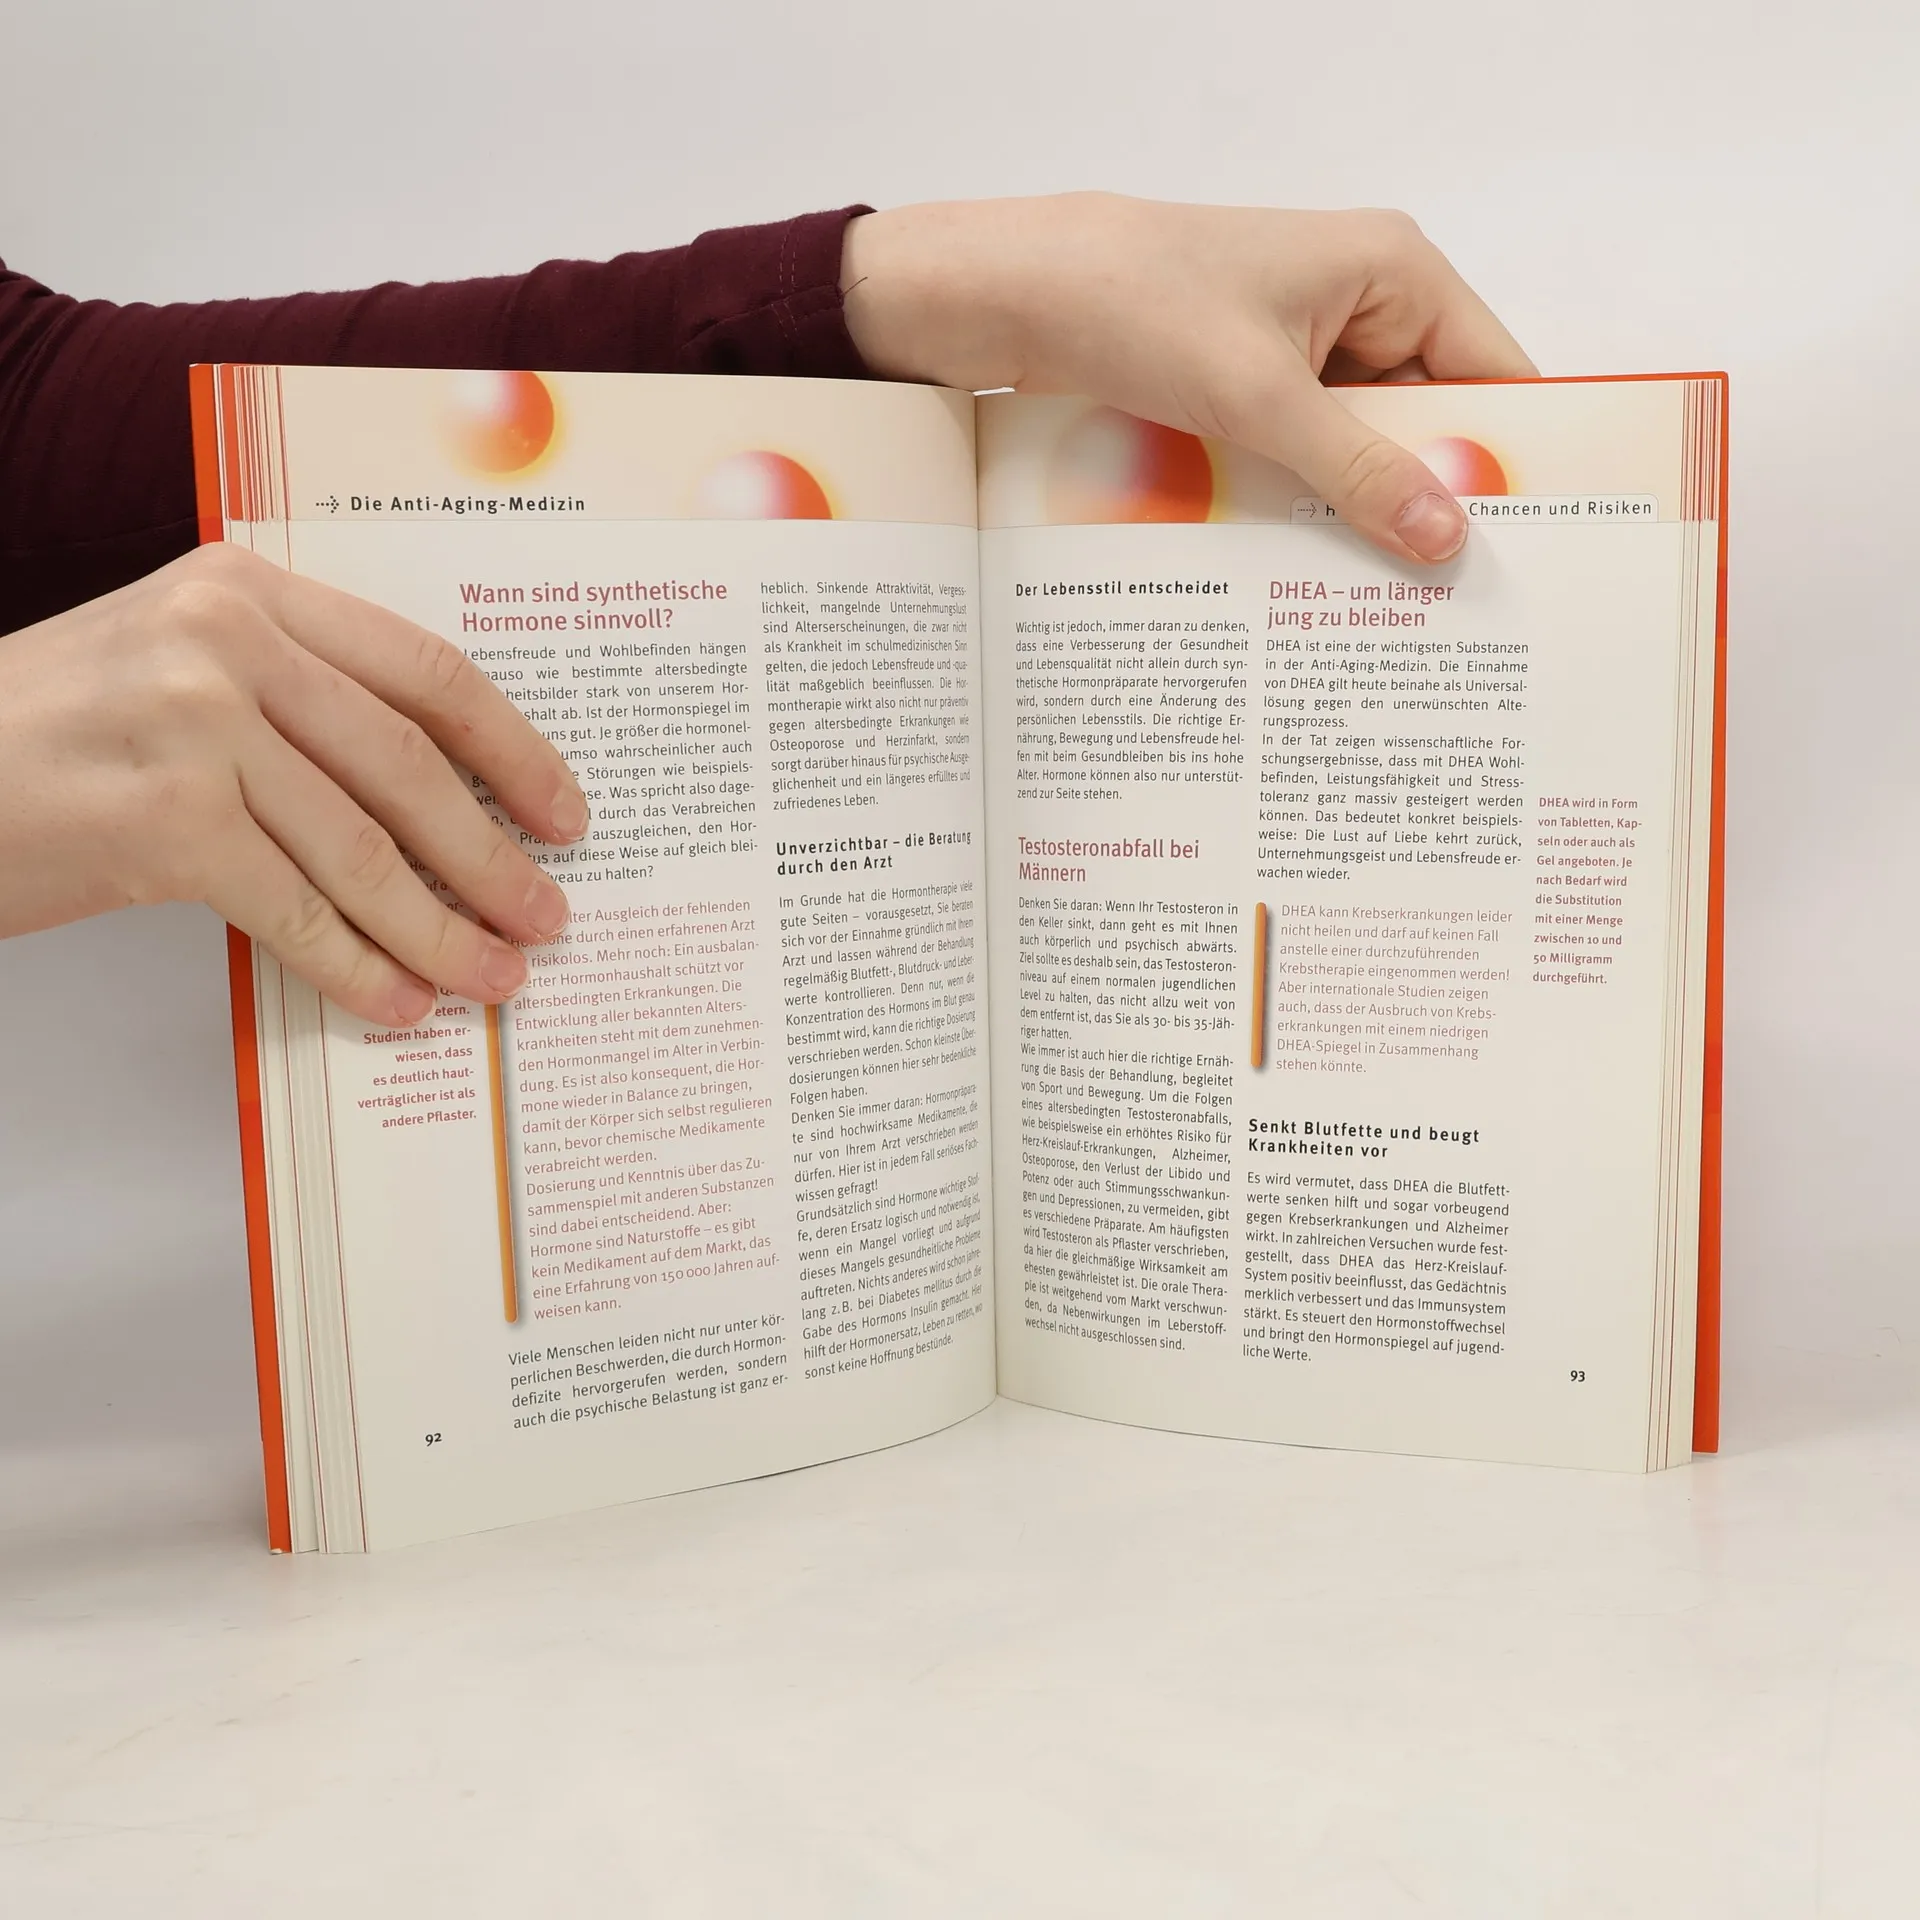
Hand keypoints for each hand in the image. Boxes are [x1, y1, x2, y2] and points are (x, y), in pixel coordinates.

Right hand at [0, 545, 587, 1025]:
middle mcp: (226, 640)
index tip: (566, 815)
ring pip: (364, 849)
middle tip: (546, 918)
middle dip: (493, 858)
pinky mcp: (160, 821)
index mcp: (250, 591)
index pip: (427, 671)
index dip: (514, 752)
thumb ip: (299, 702)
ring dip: (443, 929)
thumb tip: (445, 806)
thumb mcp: (177, 670)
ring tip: (495, 976)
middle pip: (410, 765)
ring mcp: (192, 724)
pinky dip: (358, 967)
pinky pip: (296, 911)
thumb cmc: (52, 736)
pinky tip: (399, 1002)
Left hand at [841, 193, 1535, 562]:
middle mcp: (1359, 300)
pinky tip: (1306, 568)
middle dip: (1429, 497)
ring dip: (1358, 508)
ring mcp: (1299, 344)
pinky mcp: (1246, 382)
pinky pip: (1301, 451)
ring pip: (1359, 444)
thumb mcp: (1261, 397)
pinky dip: (1303, 499)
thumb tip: (1445, 537)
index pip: (1491, 372)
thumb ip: (1358, 469)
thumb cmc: (1137, 304)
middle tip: (1449, 601)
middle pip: (1428, 417)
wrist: (1012, 293)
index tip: (1524, 547)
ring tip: (1382, 602)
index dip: (1506, 456)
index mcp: (1393, 270)